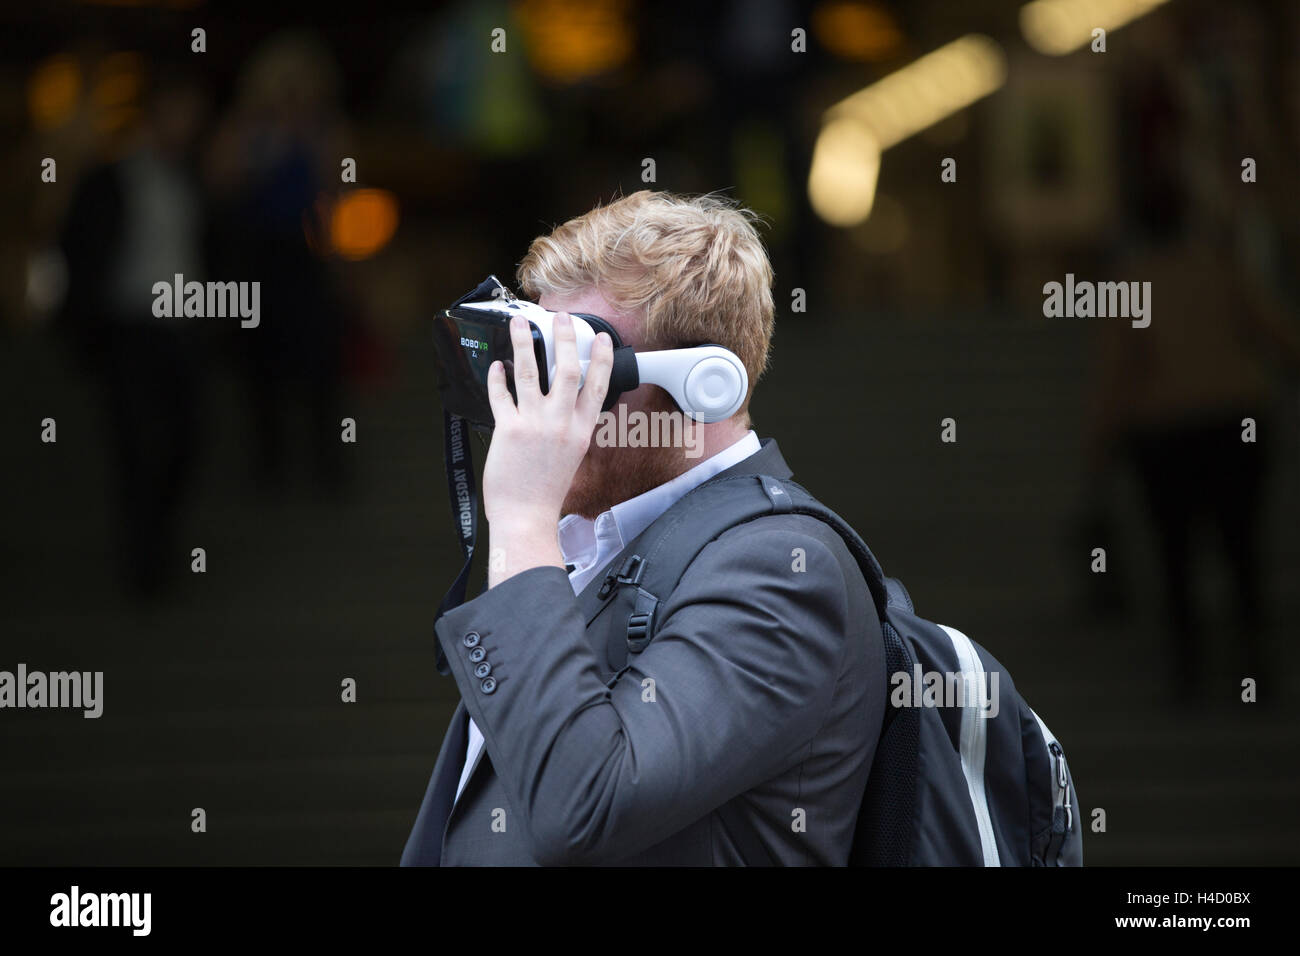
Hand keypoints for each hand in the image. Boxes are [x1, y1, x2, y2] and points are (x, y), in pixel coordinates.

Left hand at [482, 311, 613, 585]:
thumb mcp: (571, 456)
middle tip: (562, 318)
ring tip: (520, 325)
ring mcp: (534, 424)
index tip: (601, 338)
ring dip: (524, 344)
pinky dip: (497, 377)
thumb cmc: (546, 492)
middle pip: (567, 369)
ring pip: (530, 372)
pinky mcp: (509, 429)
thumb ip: (569, 428)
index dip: (601, 358)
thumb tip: (565, 405)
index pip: (597, 385)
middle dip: (565, 338)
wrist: (526, 516)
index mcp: (580, 431)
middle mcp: (560, 423)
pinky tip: (496, 365)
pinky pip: (501, 394)